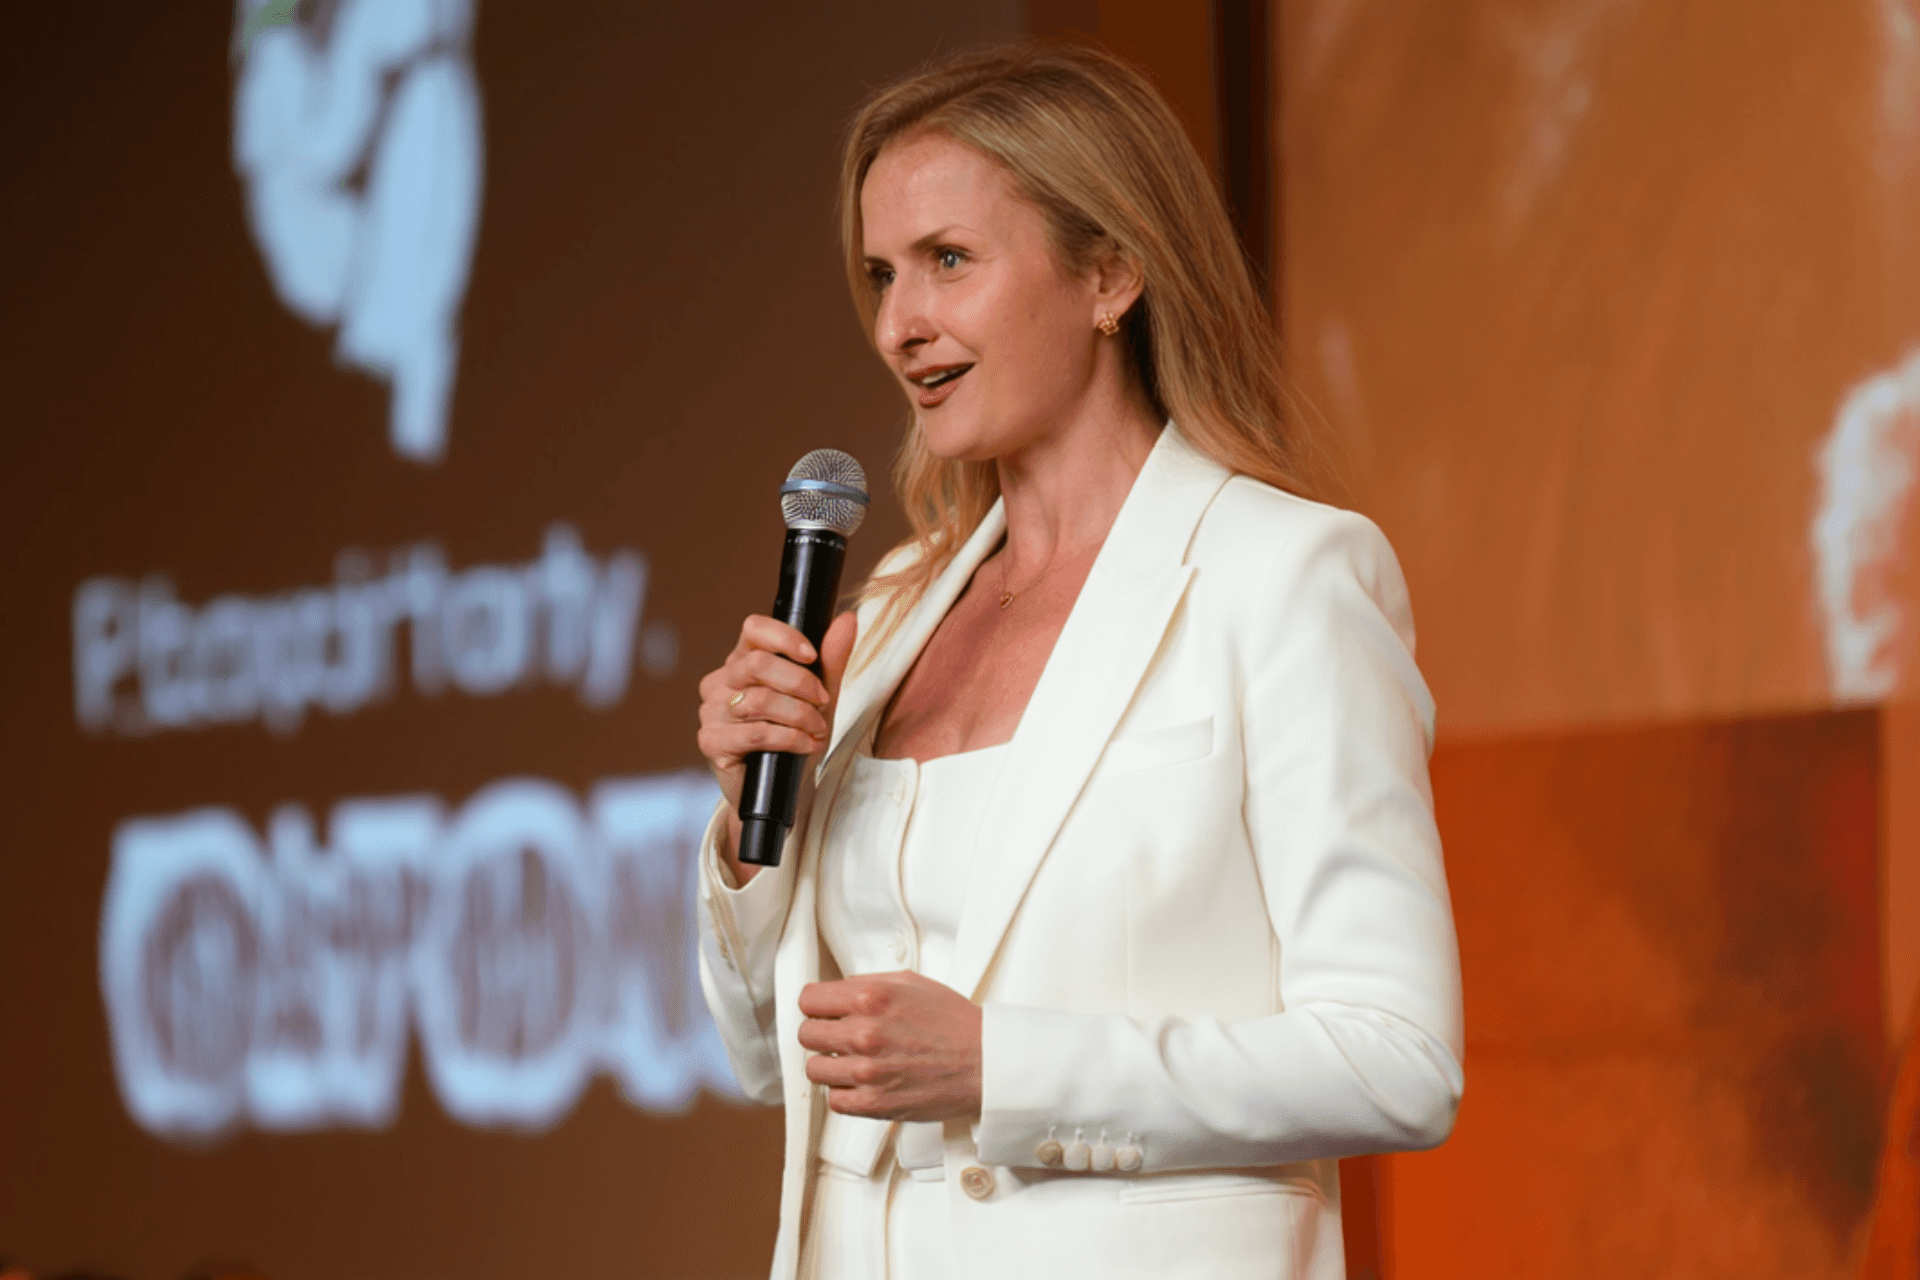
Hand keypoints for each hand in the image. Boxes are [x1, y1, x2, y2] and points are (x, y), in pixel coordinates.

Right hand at [697, 611, 857, 880]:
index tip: (812, 656)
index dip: (784, 637)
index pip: (753, 628)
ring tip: (816, 730)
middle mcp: (720, 681)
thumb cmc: (797, 737)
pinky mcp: (711, 742)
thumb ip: (831, 659)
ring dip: (799, 715)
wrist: (784, 791)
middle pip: (757, 664)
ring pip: (759, 700)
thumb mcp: (821, 696)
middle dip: (801, 683)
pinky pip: (755, 733)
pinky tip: (806, 745)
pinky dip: (789, 738)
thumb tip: (847, 619)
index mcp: (742, 661)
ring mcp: (711, 711)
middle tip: (823, 703)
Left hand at [798, 972, 982, 1121]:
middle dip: (821, 1033)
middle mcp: (864, 1032)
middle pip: (806, 1034)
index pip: (808, 999)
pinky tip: (860, 1083)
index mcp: (870, 997)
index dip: (816, 1005)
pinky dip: (844, 1093)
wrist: (984, 1061)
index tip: (824, 1011)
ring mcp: (866, 1071)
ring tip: (851, 1061)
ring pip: (814, 1069)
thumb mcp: (911, 983)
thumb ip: (868, 984)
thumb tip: (838, 991)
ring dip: (830, 1065)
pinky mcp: (873, 1103)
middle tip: (839, 1036)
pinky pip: (833, 1101)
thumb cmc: (954, 1024)